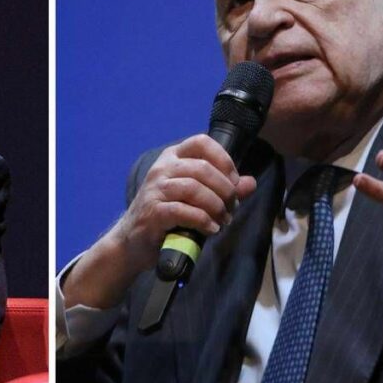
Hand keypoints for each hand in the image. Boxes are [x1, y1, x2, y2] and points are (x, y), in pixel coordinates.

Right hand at [63, 134, 256, 308]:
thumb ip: (223, 189)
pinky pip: (183, 211)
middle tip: (231, 208)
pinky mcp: (153, 212)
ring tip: (222, 221)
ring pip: (194, 189)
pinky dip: (203, 220)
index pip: (202, 142)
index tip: (233, 181)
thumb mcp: (195, 198)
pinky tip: (210, 228)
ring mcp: (155, 190)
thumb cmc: (166, 215)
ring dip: (216, 206)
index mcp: (173, 157)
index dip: (224, 159)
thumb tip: (250, 183)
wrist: (132, 240)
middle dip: (225, 190)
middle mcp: (162, 169)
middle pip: (203, 168)